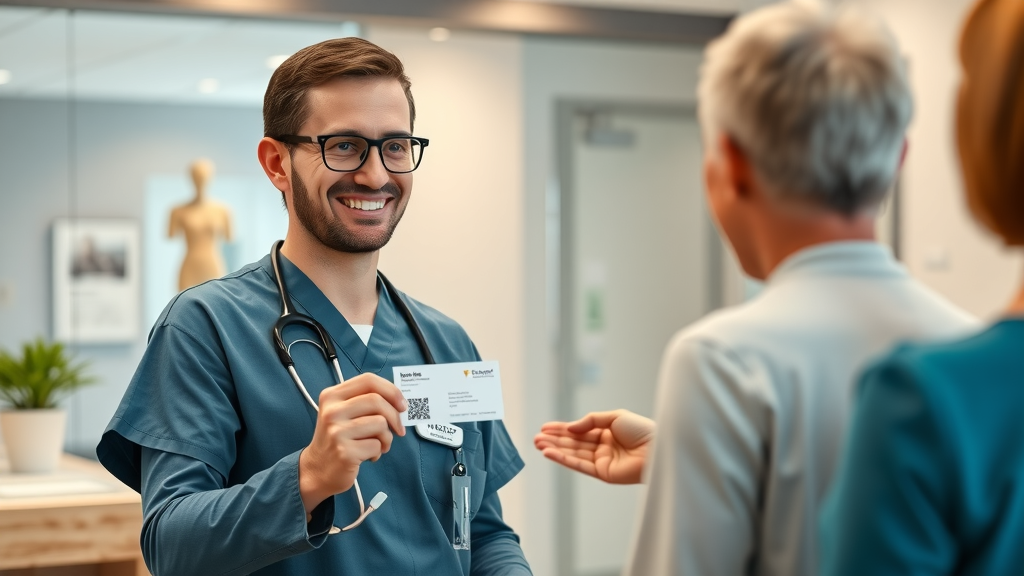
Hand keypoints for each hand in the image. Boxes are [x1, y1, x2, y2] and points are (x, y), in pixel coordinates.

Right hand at [298, 373, 407, 512]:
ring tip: (377, 445)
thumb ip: (366, 402)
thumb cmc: (338, 438)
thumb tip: (399, 402)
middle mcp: (332, 411)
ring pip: (380, 424)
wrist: (318, 469)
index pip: (368, 380)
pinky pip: (376, 445)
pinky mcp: (344, 452)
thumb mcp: (344, 413)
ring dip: (386, 437)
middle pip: (377, 401)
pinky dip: (378, 452)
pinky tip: (367, 456)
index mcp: (332, 396)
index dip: (391, 390)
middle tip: (399, 429)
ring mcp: (337, 431)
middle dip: (395, 416)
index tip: (402, 404)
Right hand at [533, 409, 653, 484]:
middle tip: (536, 437)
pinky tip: (550, 453)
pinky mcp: (603, 473)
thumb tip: (570, 428)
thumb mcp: (614, 417)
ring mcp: (602, 461)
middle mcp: (602, 447)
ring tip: (538, 444)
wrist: (657, 448)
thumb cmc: (641, 430)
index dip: (562, 429)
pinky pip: (579, 465)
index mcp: (607, 432)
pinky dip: (564, 459)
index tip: (544, 427)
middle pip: (574, 443)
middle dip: (554, 440)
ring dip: (555, 449)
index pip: (579, 430)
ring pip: (573, 454)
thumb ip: (590, 421)